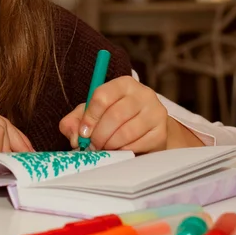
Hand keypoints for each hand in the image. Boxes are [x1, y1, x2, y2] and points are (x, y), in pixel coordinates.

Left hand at [59, 76, 200, 152]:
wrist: (144, 130)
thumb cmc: (113, 118)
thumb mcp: (92, 114)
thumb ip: (75, 121)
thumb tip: (74, 136)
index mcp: (123, 83)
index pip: (102, 96)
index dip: (89, 117)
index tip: (83, 132)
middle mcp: (143, 94)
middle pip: (115, 115)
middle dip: (99, 134)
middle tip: (93, 145)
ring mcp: (155, 112)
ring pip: (126, 132)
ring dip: (110, 144)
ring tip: (105, 147)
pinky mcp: (161, 132)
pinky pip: (138, 145)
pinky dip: (123, 151)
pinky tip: (119, 150)